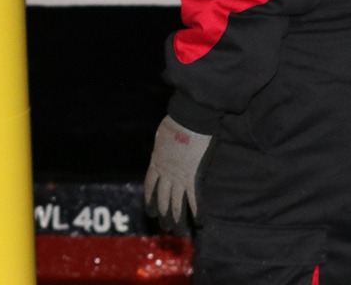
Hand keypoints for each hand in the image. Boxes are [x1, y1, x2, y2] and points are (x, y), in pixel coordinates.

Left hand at [144, 116, 211, 233]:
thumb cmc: (175, 123)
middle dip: (163, 214)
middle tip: (165, 227)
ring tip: (178, 231)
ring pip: (176, 202)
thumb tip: (163, 148)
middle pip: (162, 198)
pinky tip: (200, 221)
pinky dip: (197, 210)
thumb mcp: (161, 137)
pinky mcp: (193, 176)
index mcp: (156, 162)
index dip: (150, 200)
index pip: (150, 186)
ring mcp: (179, 176)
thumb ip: (162, 148)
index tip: (150, 212)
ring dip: (177, 218)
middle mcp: (166, 173)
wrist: (188, 120)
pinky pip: (194, 198)